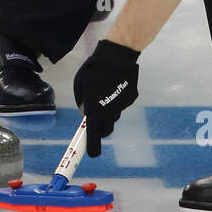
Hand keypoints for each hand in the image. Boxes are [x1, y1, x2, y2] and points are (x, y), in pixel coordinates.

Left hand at [73, 39, 139, 156]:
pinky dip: (118, 98)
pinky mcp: (131, 98)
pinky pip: (122, 103)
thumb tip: (86, 111)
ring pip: (115, 114)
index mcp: (95, 111)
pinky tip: (116, 84)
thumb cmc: (94, 71)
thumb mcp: (80, 86)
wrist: (117, 57)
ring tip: (105, 91)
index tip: (92, 154)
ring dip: (109, 110)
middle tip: (97, 117)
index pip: (94, 136)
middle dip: (101, 127)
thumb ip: (82, 102)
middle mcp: (110, 113)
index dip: (93, 147)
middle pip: (107, 129)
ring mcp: (123, 106)